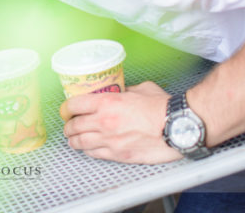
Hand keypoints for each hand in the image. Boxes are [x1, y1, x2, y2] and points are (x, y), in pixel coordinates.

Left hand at [59, 81, 180, 163]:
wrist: (178, 126)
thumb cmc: (162, 107)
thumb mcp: (139, 89)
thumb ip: (123, 91)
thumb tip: (118, 92)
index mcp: (106, 103)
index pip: (74, 105)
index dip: (67, 108)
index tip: (67, 110)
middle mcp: (104, 122)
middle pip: (73, 125)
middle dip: (68, 126)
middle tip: (69, 125)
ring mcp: (110, 140)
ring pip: (80, 142)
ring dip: (74, 140)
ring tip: (73, 139)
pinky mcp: (119, 154)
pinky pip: (95, 154)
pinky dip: (88, 151)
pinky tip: (88, 148)